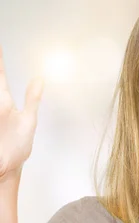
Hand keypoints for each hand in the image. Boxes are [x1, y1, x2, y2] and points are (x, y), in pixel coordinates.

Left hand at [0, 46, 43, 181]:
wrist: (1, 167)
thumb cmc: (14, 147)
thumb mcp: (28, 121)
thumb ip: (32, 98)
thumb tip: (38, 78)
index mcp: (3, 99)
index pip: (0, 73)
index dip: (1, 57)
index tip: (2, 44)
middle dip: (0, 66)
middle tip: (2, 52)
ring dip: (2, 82)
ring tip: (4, 79)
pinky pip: (1, 99)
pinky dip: (3, 93)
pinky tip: (6, 97)